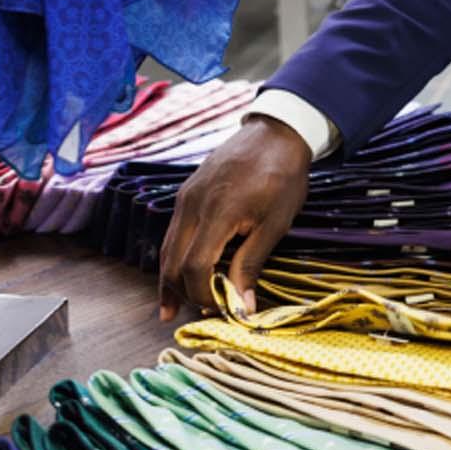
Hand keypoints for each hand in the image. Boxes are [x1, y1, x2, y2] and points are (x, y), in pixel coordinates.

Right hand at [157, 116, 311, 321]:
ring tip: (172, 307)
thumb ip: (252, 264)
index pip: (195, 267)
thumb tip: (242, 307)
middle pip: (171, 261)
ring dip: (170, 278)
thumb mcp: (275, 224)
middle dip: (180, 293)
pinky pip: (174, 231)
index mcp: (217, 212)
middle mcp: (192, 204)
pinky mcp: (186, 192)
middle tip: (189, 317)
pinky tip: (181, 271)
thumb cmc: (283, 176)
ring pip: (167, 247)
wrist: (276, 132)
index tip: (219, 310)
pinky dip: (174, 255)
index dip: (203, 295)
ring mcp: (186, 197)